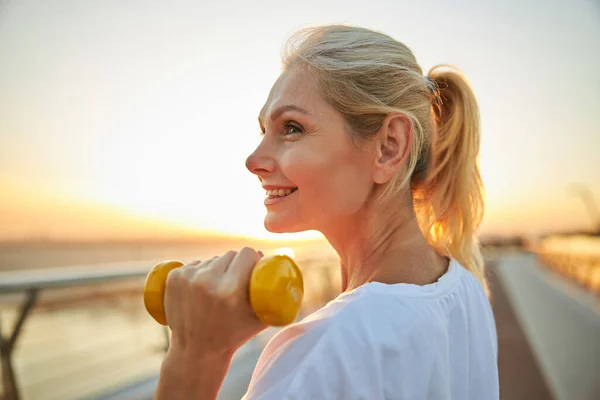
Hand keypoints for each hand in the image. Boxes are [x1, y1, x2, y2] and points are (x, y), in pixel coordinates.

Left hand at [163, 247, 266, 361]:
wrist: (195, 351)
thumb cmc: (234, 334)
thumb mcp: (261, 318)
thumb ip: (273, 292)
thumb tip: (271, 257)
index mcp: (230, 291)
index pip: (246, 253)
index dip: (253, 259)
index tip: (253, 268)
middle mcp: (207, 281)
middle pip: (230, 254)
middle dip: (236, 265)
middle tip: (236, 283)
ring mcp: (188, 278)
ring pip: (213, 259)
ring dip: (218, 270)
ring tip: (217, 292)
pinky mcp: (174, 277)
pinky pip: (197, 264)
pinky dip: (201, 273)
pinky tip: (201, 291)